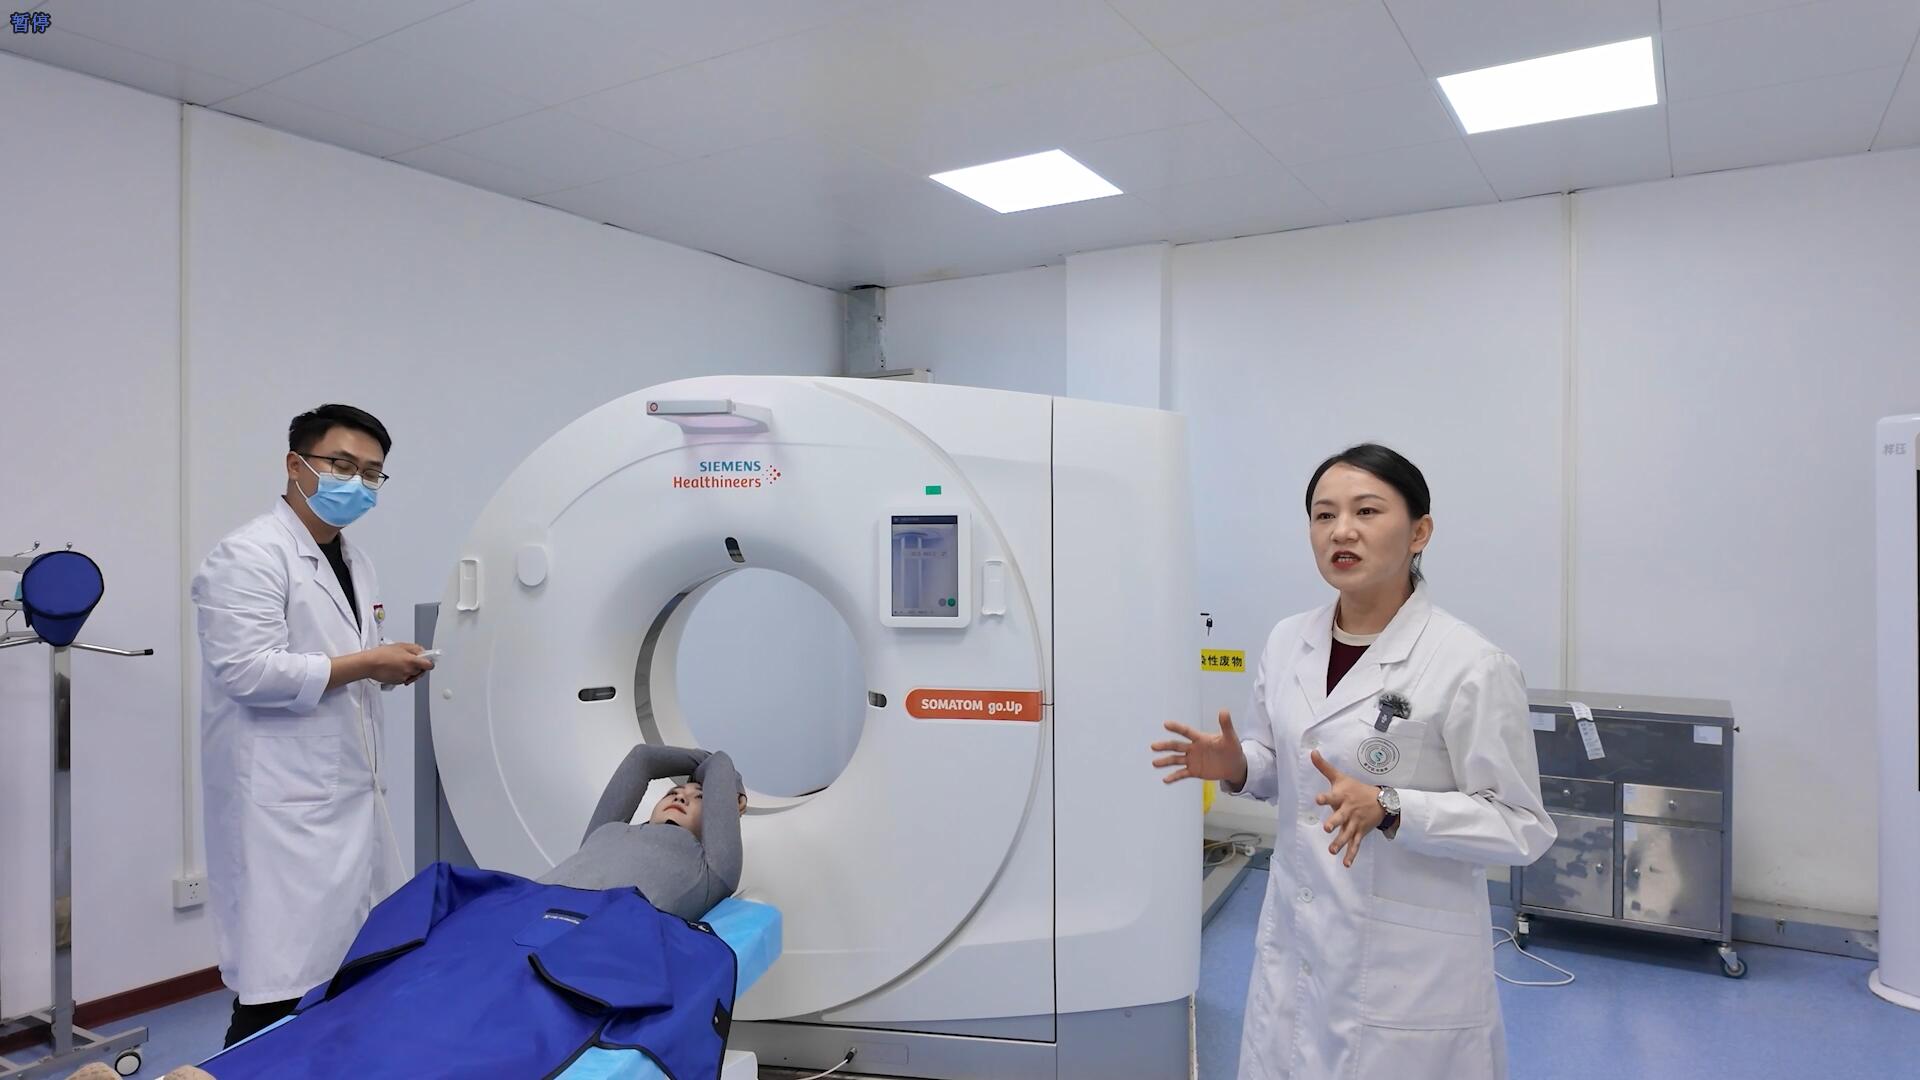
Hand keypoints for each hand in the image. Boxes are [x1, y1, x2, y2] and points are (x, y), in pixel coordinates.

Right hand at [366, 642, 433, 684]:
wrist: (369, 664)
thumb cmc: (381, 654)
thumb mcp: (401, 645)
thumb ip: (415, 649)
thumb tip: (423, 652)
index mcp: (412, 661)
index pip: (429, 665)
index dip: (430, 662)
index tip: (428, 659)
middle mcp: (410, 671)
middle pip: (422, 670)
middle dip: (419, 665)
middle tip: (412, 659)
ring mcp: (404, 678)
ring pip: (414, 675)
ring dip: (411, 670)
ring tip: (402, 663)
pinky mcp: (398, 682)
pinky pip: (406, 678)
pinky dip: (404, 674)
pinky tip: (396, 668)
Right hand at [1152, 709, 1249, 788]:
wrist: (1234, 765)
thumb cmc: (1233, 749)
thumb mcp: (1230, 738)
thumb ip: (1226, 725)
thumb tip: (1224, 710)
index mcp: (1200, 739)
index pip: (1186, 732)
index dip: (1177, 728)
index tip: (1166, 724)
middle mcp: (1193, 748)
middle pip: (1177, 746)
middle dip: (1165, 746)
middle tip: (1154, 746)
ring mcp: (1192, 760)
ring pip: (1176, 760)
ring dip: (1165, 761)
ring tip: (1154, 763)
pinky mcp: (1194, 771)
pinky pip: (1182, 774)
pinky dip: (1174, 776)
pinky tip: (1165, 779)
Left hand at [1312, 750, 1383, 867]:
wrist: (1382, 800)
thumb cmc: (1356, 788)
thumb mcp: (1340, 777)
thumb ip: (1324, 767)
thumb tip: (1312, 752)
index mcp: (1342, 797)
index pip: (1332, 796)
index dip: (1325, 797)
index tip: (1318, 799)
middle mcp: (1348, 811)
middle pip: (1340, 818)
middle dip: (1334, 823)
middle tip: (1327, 828)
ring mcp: (1355, 823)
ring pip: (1346, 834)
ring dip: (1340, 842)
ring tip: (1332, 851)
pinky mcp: (1360, 832)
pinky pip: (1355, 844)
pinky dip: (1351, 854)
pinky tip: (1346, 864)